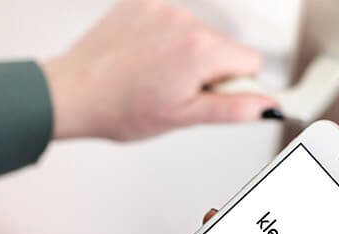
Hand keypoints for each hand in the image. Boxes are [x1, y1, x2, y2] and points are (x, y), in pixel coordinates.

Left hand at [43, 0, 279, 140]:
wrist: (72, 92)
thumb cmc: (119, 109)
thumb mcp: (182, 118)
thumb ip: (231, 109)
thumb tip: (266, 105)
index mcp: (200, 50)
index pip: (252, 61)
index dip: (236, 84)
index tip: (212, 96)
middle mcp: (185, 20)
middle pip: (225, 45)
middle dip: (210, 69)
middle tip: (177, 91)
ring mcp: (162, 8)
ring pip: (198, 33)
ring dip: (187, 54)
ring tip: (156, 76)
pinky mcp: (143, 3)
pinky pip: (172, 21)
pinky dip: (165, 39)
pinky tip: (144, 59)